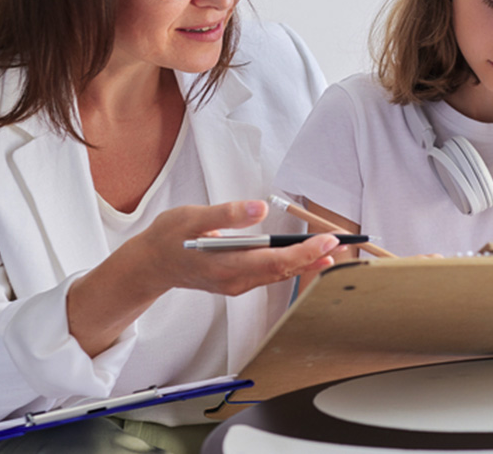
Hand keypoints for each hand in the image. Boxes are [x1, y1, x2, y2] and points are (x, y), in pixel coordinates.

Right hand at [138, 200, 339, 296]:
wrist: (151, 264)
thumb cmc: (169, 238)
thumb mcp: (192, 218)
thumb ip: (226, 214)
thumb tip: (258, 208)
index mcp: (224, 266)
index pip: (273, 262)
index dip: (304, 252)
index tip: (327, 240)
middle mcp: (234, 281)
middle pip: (282, 271)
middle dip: (314, 256)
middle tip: (342, 241)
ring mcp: (236, 284)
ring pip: (278, 275)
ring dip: (307, 262)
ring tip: (334, 249)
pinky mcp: (237, 281)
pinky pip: (270, 275)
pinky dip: (292, 265)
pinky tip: (309, 258)